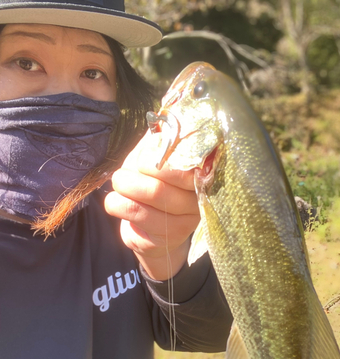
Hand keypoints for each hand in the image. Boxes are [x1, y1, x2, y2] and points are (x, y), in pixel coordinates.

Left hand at [104, 130, 199, 279]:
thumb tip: (161, 117)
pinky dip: (116, 203)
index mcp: (201, 175)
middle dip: (137, 171)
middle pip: (170, 176)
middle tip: (123, 173)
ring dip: (124, 185)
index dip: (162, 156)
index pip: (190, 159)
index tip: (142, 158)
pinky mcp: (167, 238)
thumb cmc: (154, 188)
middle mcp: (200, 198)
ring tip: (118, 184)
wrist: (152, 232)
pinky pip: (137, 213)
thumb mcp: (157, 160)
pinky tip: (116, 202)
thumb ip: (160, 140)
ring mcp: (186, 221)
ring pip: (153, 194)